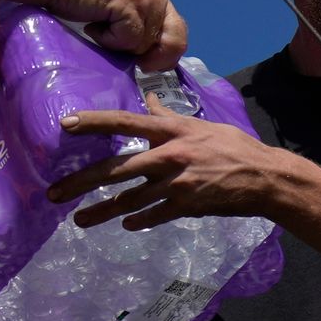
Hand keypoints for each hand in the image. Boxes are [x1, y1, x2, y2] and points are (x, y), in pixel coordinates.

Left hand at [52, 110, 306, 232]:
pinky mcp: (187, 206)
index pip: (125, 122)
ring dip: (102, 211)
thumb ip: (168, 116)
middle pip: (116, 168)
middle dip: (81, 182)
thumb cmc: (235, 148)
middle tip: (55, 193)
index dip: (95, 122)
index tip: (66, 125)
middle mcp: (169, 155)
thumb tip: (148, 97)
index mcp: (172, 132)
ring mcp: (177, 183)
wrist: (265, 178)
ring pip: (129, 199)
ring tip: (80, 220)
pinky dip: (138, 220)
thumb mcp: (202, 125)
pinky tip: (125, 224)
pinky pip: (154, 215)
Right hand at [55, 0, 185, 68]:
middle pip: (175, 44)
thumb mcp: (120, 22)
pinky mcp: (130, 3)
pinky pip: (129, 40)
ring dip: (120, 45)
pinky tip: (94, 22)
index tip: (142, 63)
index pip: (179, 38)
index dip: (163, 57)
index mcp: (158, 0)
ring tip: (100, 25)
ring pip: (146, 46)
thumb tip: (154, 66)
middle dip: (149, 57)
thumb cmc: (80, 2)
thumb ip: (141, 34)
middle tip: (120, 48)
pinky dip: (108, 40)